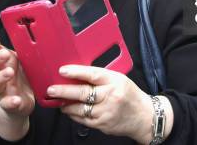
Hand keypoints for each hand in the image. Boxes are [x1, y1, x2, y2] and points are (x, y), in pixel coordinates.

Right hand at [0, 38, 34, 140]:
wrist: (20, 104)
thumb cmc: (21, 79)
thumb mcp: (22, 65)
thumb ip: (22, 54)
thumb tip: (30, 38)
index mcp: (3, 65)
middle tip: (4, 54)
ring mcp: (3, 91)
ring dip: (1, 77)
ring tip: (10, 72)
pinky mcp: (9, 104)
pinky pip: (7, 103)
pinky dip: (11, 101)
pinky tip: (16, 99)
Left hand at [48, 65, 172, 142]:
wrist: (144, 117)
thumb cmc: (130, 95)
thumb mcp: (119, 79)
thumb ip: (100, 77)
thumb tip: (77, 75)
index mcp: (114, 81)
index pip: (92, 74)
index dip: (76, 72)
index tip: (62, 70)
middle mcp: (110, 96)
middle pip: (83, 93)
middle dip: (64, 91)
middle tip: (51, 89)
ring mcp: (105, 112)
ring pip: (79, 109)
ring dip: (66, 105)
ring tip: (58, 100)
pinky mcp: (102, 125)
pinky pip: (82, 120)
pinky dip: (73, 115)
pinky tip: (69, 110)